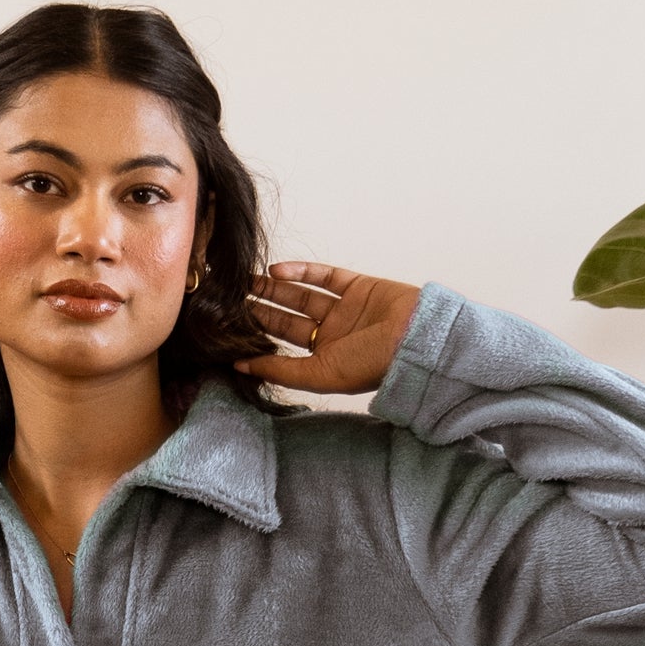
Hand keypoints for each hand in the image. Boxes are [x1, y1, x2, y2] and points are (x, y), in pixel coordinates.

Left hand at [240, 260, 424, 397]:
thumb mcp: (319, 374)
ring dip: (274, 288)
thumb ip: (280, 370)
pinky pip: (325, 276)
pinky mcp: (358, 286)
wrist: (416, 339)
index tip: (227, 325)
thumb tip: (239, 367)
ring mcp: (346, 309)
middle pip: (288, 318)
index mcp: (324, 359)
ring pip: (302, 295)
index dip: (256, 335)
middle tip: (229, 297)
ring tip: (245, 281)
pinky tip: (276, 271)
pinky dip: (302, 271)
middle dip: (260, 307)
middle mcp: (333, 334)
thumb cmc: (372, 364)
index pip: (282, 345)